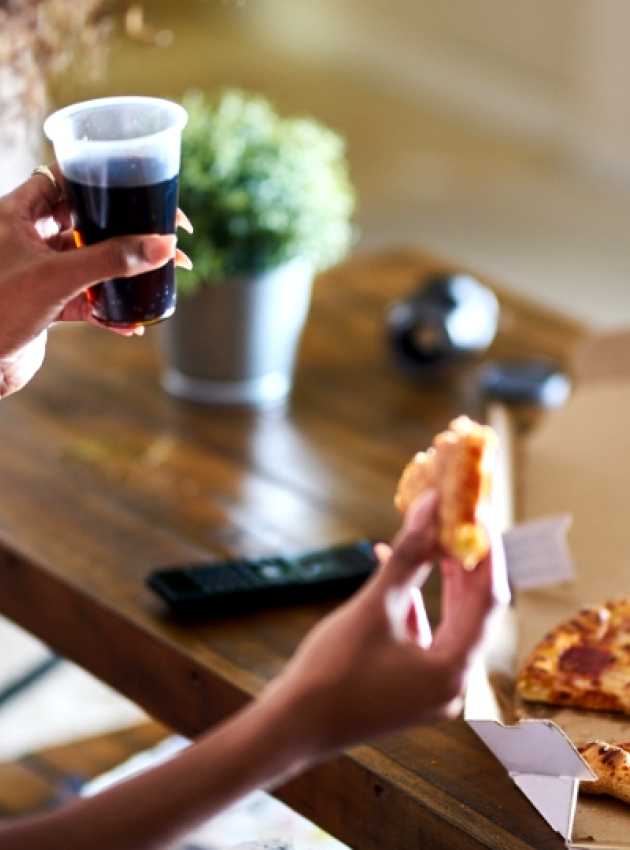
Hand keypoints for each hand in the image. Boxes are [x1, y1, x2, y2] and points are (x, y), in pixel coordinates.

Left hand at [0, 166, 192, 398]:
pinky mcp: (46, 302)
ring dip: (123, 272)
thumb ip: (110, 260)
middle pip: (87, 221)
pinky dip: (109, 309)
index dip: (105, 180)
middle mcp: (28, 237)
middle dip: (126, 231)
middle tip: (163, 237)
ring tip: (160, 278)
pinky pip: (86, 298)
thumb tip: (163, 245)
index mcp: (18, 214)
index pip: (67, 180)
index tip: (144, 191)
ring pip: (90, 260)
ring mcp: (39, 270)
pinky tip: (131, 323)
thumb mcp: (57, 278)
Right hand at [263, 491, 508, 758]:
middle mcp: (453, 684)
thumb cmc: (332, 670)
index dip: (486, 553)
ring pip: (450, 621)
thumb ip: (408, 555)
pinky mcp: (412, 687)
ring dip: (441, 579)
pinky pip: (427, 636)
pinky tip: (395, 569)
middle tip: (456, 519)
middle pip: (473, 611)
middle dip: (464, 563)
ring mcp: (432, 689)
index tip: (477, 515)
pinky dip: (416, 602)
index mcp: (453, 670)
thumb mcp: (375, 606)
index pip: (489, 600)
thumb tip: (428, 506)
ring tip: (431, 535)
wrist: (292, 726)